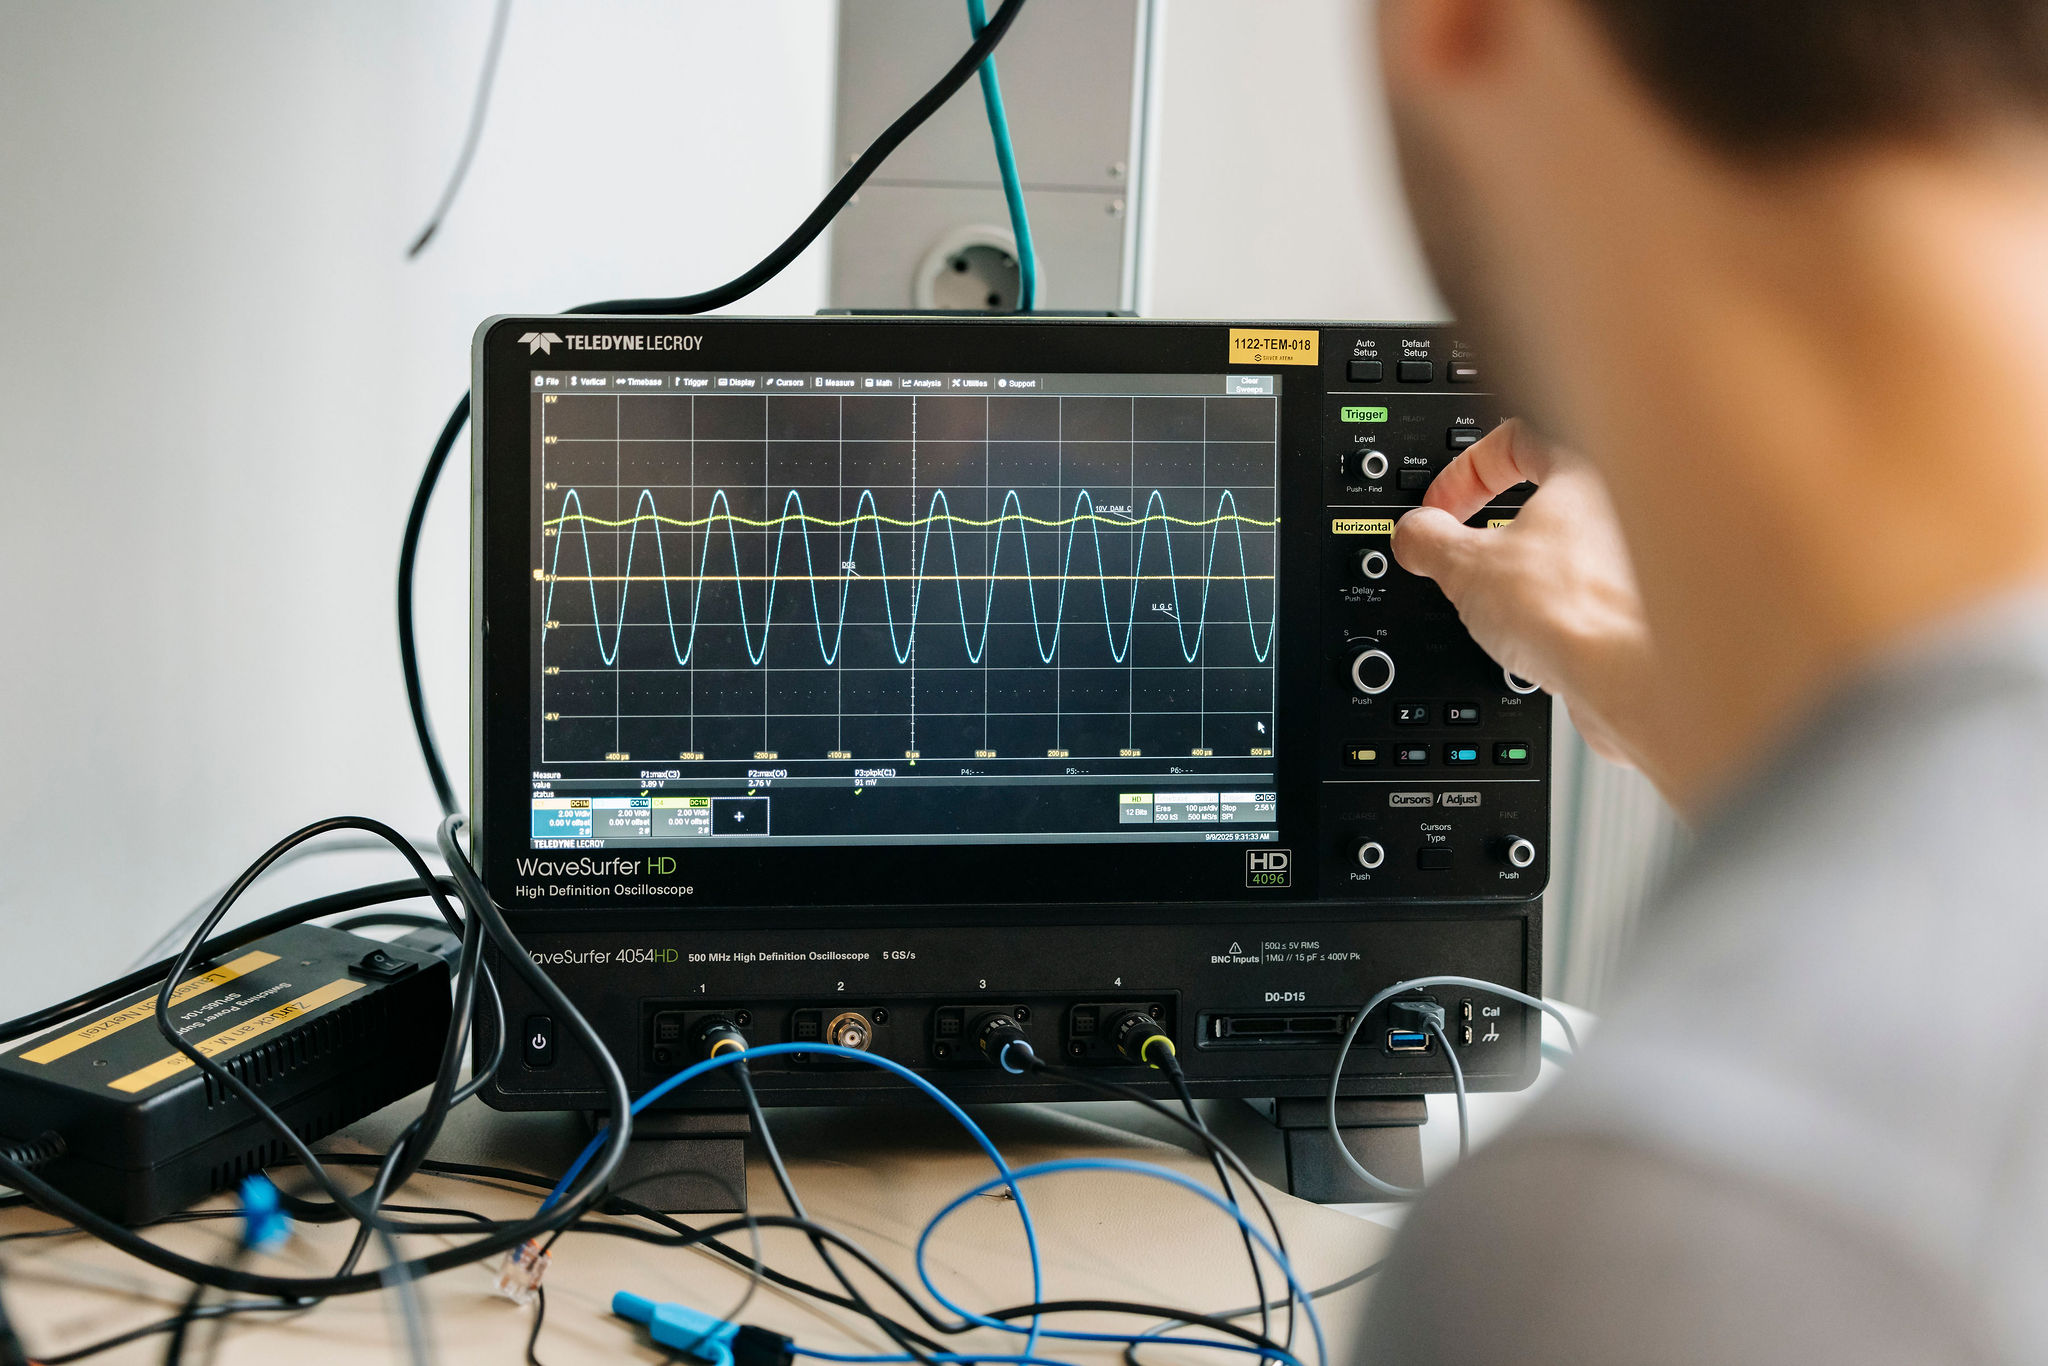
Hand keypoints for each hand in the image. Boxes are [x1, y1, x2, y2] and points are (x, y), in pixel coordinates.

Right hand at [1390, 420, 1663, 780]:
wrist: (1626, 676)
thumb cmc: (1572, 609)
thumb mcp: (1465, 566)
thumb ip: (1428, 538)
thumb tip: (1413, 534)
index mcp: (1583, 471)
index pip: (1513, 441)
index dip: (1462, 474)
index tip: (1441, 510)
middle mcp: (1619, 505)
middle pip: (1539, 497)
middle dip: (1489, 528)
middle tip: (1463, 557)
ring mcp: (1634, 556)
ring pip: (1560, 547)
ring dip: (1518, 570)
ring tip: (1496, 603)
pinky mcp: (1634, 603)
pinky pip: (1578, 589)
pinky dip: (1548, 605)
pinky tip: (1531, 632)